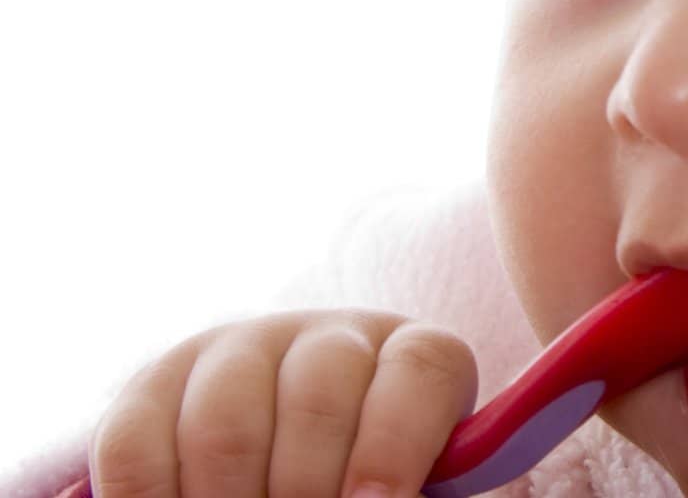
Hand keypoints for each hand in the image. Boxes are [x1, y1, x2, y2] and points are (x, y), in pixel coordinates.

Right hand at [88, 308, 478, 497]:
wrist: (288, 459)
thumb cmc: (367, 482)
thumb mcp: (394, 482)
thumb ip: (391, 489)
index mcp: (411, 354)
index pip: (420, 368)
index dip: (396, 444)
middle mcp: (331, 337)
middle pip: (318, 400)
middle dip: (305, 489)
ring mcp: (242, 349)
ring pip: (225, 423)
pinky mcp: (159, 381)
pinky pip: (136, 441)